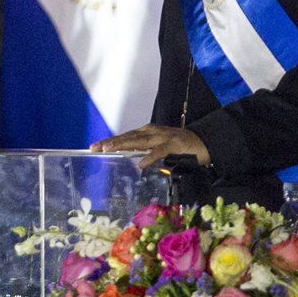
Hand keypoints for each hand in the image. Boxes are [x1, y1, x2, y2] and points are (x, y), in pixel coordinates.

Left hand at [90, 124, 210, 168]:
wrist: (203, 141)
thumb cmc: (179, 146)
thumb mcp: (159, 146)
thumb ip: (146, 150)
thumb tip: (131, 159)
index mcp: (148, 132)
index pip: (125, 136)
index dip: (110, 141)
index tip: (94, 146)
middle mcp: (152, 132)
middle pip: (128, 137)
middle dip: (110, 142)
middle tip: (95, 147)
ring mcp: (163, 137)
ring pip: (139, 141)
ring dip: (123, 145)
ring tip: (108, 150)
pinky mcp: (174, 145)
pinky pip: (159, 152)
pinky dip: (150, 157)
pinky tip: (140, 164)